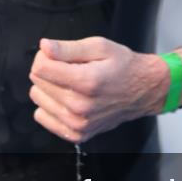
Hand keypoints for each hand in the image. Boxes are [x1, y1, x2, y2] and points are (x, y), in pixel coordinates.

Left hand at [28, 36, 174, 142]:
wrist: (144, 91)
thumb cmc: (123, 66)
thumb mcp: (99, 46)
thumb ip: (68, 47)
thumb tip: (44, 47)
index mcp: (86, 82)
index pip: (40, 68)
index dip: (46, 55)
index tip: (58, 54)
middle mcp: (80, 107)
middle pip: (37, 82)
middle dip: (49, 69)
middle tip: (69, 66)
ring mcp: (78, 124)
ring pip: (38, 98)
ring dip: (49, 87)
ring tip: (71, 82)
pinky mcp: (77, 134)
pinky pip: (43, 117)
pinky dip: (50, 105)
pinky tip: (66, 97)